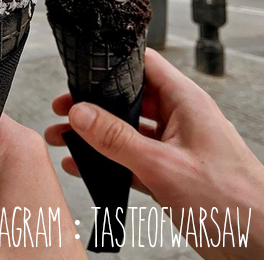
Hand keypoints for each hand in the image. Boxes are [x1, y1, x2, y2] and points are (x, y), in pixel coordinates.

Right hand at [45, 49, 263, 259]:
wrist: (258, 245)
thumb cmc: (232, 200)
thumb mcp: (163, 165)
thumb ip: (118, 139)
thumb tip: (82, 114)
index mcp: (185, 101)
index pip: (145, 65)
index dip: (114, 65)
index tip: (84, 73)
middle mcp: (179, 118)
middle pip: (130, 99)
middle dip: (96, 104)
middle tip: (64, 109)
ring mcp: (174, 145)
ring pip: (128, 130)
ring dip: (97, 134)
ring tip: (63, 137)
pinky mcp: (170, 171)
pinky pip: (132, 158)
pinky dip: (108, 160)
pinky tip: (84, 165)